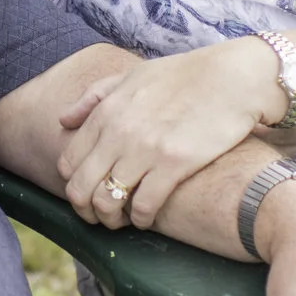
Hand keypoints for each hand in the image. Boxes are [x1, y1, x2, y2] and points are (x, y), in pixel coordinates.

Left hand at [57, 37, 280, 228]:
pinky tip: (145, 217)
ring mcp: (146, 149)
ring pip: (107, 202)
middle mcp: (119, 131)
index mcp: (107, 111)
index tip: (89, 192)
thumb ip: (94, 97)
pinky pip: (142, 206)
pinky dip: (139, 219)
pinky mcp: (175, 165)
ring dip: (111, 219)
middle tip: (101, 216)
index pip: (68, 163)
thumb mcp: (133, 75)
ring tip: (122, 220)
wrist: (233, 77)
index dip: (74, 185)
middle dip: (85, 210)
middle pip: (80, 189)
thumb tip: (62, 121)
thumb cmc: (185, 75)